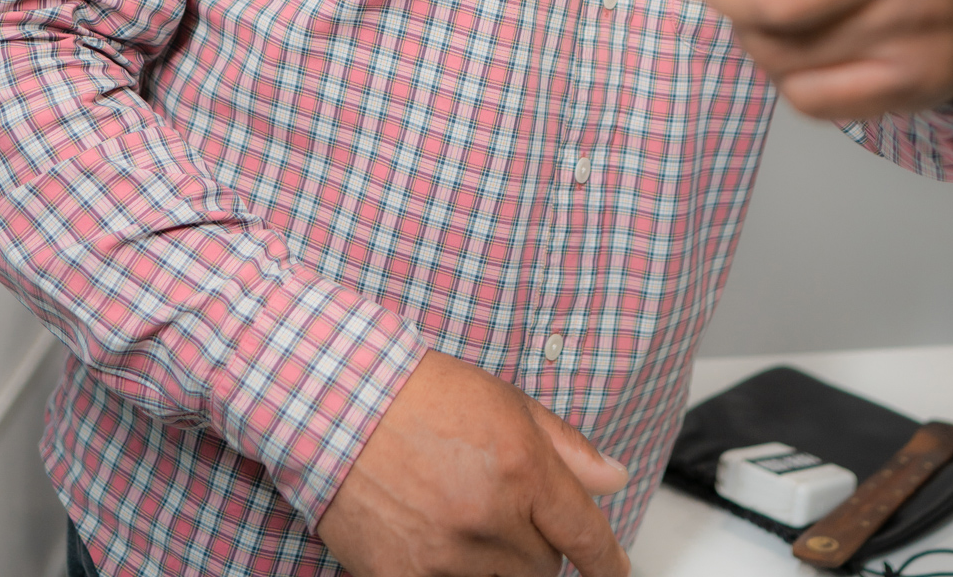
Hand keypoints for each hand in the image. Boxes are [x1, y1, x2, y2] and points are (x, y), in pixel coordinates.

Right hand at [316, 349, 629, 576]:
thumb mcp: (506, 402)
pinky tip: (437, 541)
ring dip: (496, 562)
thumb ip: (566, 446)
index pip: (584, 534)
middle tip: (504, 509)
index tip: (613, 570)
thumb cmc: (419, 394)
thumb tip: (612, 477)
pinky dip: (454, 572)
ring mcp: (446, 554)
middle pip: (543, 566)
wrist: (338, 404)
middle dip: (535, 543)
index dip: (606, 560)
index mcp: (522, 467)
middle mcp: (489, 516)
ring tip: (465, 516)